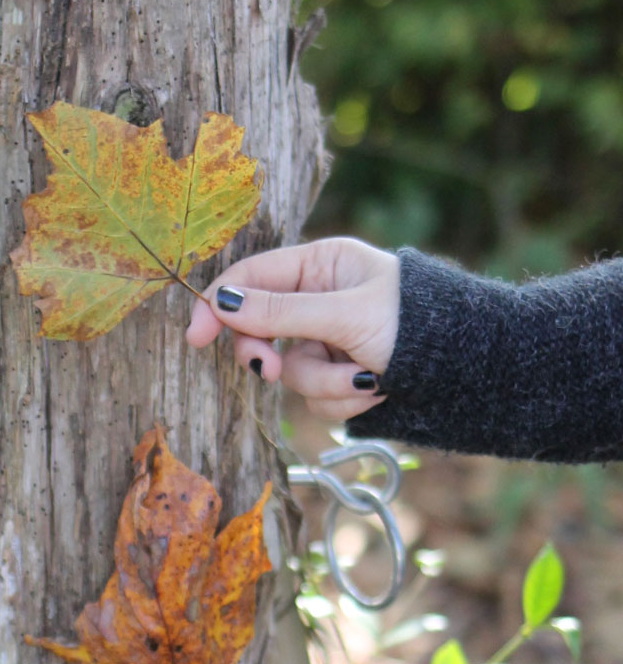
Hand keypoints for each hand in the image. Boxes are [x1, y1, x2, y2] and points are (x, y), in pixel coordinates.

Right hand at [185, 236, 400, 423]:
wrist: (469, 369)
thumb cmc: (416, 324)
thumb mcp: (344, 314)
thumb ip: (280, 312)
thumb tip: (220, 301)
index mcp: (321, 265)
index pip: (251, 278)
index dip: (218, 306)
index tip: (195, 338)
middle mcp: (320, 299)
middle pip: (261, 331)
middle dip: (270, 357)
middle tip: (267, 373)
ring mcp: (329, 341)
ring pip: (292, 373)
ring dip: (326, 383)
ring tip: (368, 377)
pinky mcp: (341, 376)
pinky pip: (316, 397)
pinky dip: (344, 398)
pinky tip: (377, 388)